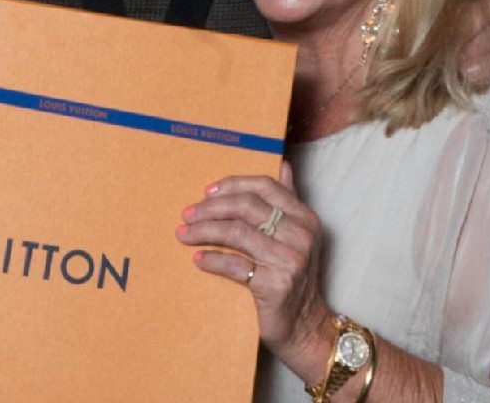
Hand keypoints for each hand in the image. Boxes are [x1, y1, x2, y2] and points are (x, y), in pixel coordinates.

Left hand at [175, 165, 330, 360]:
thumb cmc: (294, 276)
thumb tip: (283, 165)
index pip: (264, 187)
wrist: (304, 325)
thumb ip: (289, 200)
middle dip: (211, 208)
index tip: (206, 192)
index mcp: (305, 218)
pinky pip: (235, 266)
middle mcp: (301, 236)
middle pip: (245, 208)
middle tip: (187, 214)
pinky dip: (212, 260)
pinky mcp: (276, 286)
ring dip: (204, 231)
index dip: (232, 185)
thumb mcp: (298, 236)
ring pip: (236, 233)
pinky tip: (198, 259)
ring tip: (184, 234)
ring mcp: (290, 261)